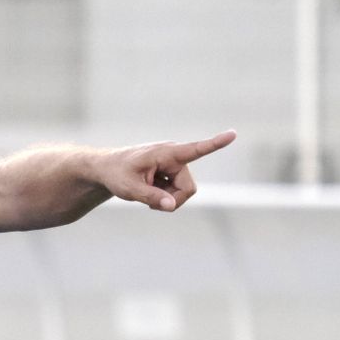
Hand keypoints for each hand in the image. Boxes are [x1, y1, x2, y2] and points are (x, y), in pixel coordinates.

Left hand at [101, 129, 235, 211]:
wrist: (106, 169)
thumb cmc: (116, 174)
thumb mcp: (130, 189)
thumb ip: (152, 197)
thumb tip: (172, 205)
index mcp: (166, 153)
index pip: (195, 149)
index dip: (216, 144)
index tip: (233, 134)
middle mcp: (174, 157)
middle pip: (188, 188)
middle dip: (173, 200)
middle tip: (152, 205)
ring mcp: (173, 165)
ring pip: (184, 192)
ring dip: (168, 199)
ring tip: (147, 194)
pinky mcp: (171, 172)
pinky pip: (177, 192)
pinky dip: (165, 197)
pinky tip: (150, 191)